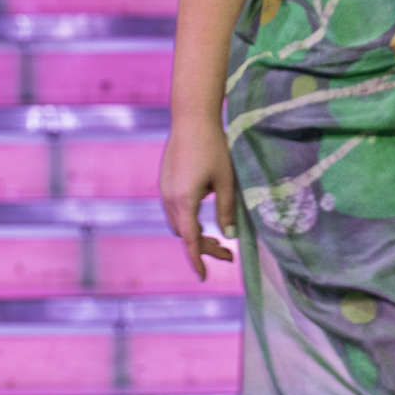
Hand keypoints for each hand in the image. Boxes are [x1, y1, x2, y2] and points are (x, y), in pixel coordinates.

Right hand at [159, 117, 237, 283]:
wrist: (192, 118)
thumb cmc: (214, 147)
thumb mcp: (226, 180)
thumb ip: (227, 210)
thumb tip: (230, 236)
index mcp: (184, 200)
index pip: (191, 240)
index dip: (198, 260)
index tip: (205, 277)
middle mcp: (169, 198)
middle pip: (184, 234)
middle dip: (203, 248)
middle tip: (228, 254)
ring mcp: (164, 189)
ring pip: (177, 223)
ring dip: (194, 234)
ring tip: (217, 238)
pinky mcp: (165, 181)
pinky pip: (174, 209)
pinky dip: (188, 220)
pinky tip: (203, 215)